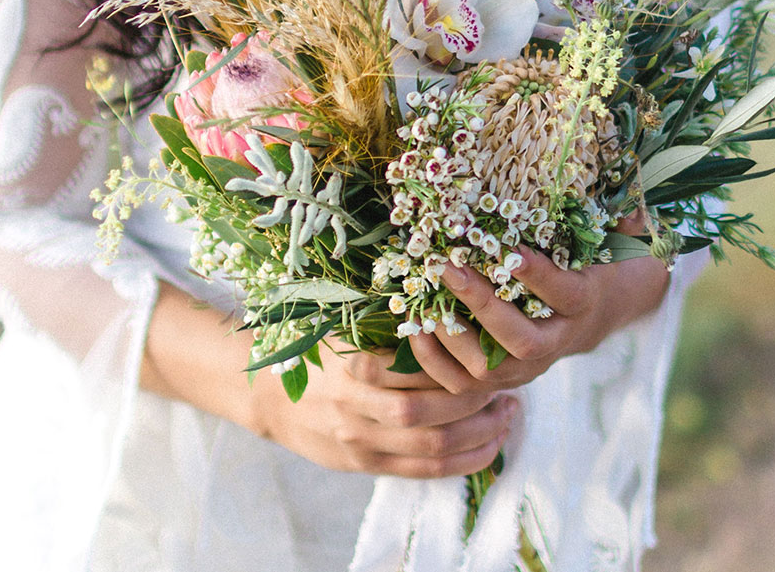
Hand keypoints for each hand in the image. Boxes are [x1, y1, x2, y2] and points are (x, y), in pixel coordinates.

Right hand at [141, 282, 515, 478]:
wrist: (263, 394)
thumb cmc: (313, 348)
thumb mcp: (343, 324)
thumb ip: (387, 321)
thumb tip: (450, 303)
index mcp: (351, 365)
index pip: (417, 369)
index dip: (461, 365)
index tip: (492, 352)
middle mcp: (354, 408)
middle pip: (429, 412)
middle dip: (477, 404)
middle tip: (511, 391)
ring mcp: (358, 441)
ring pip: (431, 447)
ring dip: (478, 436)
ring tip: (506, 419)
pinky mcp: (363, 464)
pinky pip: (423, 471)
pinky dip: (462, 462)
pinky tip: (488, 447)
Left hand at [410, 240, 670, 394]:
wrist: (592, 318)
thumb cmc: (588, 263)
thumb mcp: (602, 238)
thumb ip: (609, 215)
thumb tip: (610, 172)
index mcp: (584, 302)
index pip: (564, 293)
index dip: (538, 276)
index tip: (512, 250)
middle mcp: (558, 342)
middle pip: (523, 338)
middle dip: (484, 306)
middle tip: (451, 268)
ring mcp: (529, 367)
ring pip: (491, 367)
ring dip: (454, 335)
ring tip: (425, 297)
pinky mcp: (502, 380)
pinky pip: (465, 384)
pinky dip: (435, 361)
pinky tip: (414, 327)